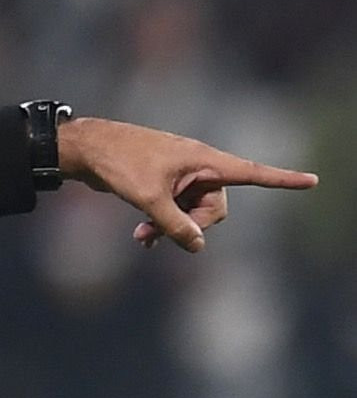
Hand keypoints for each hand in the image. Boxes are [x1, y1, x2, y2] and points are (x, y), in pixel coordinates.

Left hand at [56, 117, 317, 252]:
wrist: (86, 151)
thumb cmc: (119, 164)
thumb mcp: (149, 198)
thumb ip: (175, 225)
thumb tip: (197, 247)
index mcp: (203, 160)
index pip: (251, 173)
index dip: (282, 179)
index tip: (312, 181)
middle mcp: (197, 166)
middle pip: (216, 207)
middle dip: (193, 226)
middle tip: (160, 234)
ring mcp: (181, 175)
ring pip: (192, 213)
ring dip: (172, 228)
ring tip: (142, 237)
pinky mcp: (164, 183)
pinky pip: (176, 210)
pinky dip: (164, 223)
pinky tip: (142, 237)